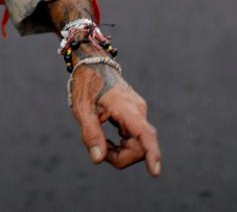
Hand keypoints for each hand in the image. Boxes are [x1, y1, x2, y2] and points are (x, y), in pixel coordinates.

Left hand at [69, 53, 161, 175]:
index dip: (151, 154)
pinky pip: (134, 139)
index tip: (155, 172)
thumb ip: (91, 134)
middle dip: (119, 157)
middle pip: (138, 148)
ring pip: (137, 145)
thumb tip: (98, 159)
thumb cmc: (86, 84)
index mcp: (126, 107)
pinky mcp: (136, 116)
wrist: (94, 64)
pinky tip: (106, 138)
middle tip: (97, 149)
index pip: (144, 134)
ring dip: (119, 151)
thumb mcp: (82, 109)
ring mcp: (139, 113)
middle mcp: (138, 110)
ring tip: (99, 140)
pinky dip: (121, 145)